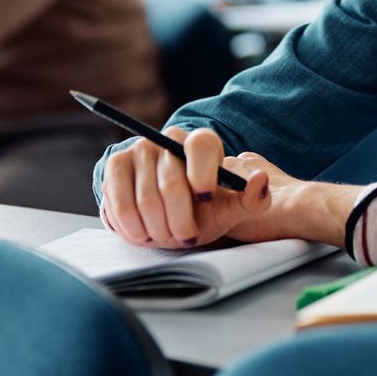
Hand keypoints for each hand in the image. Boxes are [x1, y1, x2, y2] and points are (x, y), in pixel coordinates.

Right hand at [99, 127, 351, 249]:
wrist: (166, 215)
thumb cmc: (203, 211)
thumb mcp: (231, 209)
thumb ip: (252, 198)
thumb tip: (260, 180)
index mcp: (201, 143)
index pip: (202, 146)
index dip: (204, 175)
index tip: (205, 199)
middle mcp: (169, 138)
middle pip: (172, 182)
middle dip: (180, 220)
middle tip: (185, 237)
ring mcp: (140, 149)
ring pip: (146, 198)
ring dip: (156, 228)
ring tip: (165, 236)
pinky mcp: (115, 164)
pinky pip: (120, 203)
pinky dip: (132, 228)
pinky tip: (143, 233)